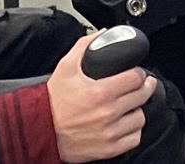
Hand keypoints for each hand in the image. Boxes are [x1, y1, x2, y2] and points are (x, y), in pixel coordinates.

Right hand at [48, 33, 155, 162]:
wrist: (41, 128)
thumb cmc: (53, 100)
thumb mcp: (66, 67)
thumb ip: (85, 47)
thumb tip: (103, 35)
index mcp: (100, 91)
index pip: (135, 78)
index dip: (139, 73)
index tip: (138, 73)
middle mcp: (107, 112)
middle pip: (141, 96)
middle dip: (143, 87)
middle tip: (141, 85)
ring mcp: (110, 132)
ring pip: (140, 118)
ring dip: (137, 110)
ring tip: (129, 105)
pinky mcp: (109, 148)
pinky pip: (134, 138)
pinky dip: (133, 130)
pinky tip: (125, 123)